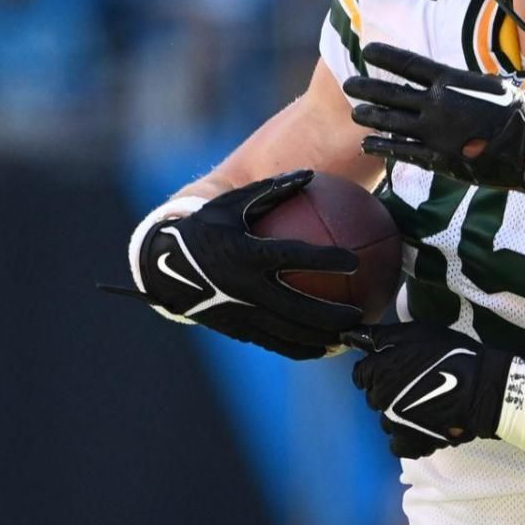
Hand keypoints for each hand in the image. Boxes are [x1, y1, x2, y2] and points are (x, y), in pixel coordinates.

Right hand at [129, 171, 362, 359]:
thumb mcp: (231, 204)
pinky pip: (275, 343)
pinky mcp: (239, 329)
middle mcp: (247, 288)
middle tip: (361, 314)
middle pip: (300, 308)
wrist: (162, 268)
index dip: (326, 260)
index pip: (295, 258)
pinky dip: (302, 349)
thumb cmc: (203, 228)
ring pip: (290, 333)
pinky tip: (325, 349)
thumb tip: (310, 174)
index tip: (355, 260)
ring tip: (351, 339)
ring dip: (323, 339)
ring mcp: (242, 313)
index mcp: (248, 254)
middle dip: (333, 315)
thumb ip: (271, 191)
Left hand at [343, 43, 524, 187]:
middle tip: (349, 83)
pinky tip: (367, 143)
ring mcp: (434, 132)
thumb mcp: (493, 86)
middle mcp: (437, 104)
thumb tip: (457, 78)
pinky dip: (382, 146)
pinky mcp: (436, 158)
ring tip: (354, 112)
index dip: (386, 56)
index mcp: (451, 81)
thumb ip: (466, 83)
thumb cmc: (518, 114)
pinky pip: (401, 151)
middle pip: (390, 93)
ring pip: (390, 122)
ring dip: (370, 116)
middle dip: (366, 87)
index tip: (367, 51)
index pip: (409, 64)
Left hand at [346, 322, 514, 457]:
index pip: (361, 374)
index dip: (378, 368)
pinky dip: (406, 437)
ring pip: (386, 420)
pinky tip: (421, 426)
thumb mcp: (416, 333)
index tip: (397, 366)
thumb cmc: (451, 354)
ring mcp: (395, 424)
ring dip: (397, 414)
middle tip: (414, 383)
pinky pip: (398, 445)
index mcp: (378, 371)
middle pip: (373, 397)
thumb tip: (349, 336)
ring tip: (423, 405)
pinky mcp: (412, 442)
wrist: (483, 388)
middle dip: (387, 390)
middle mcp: (381, 399)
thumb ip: (381, 336)